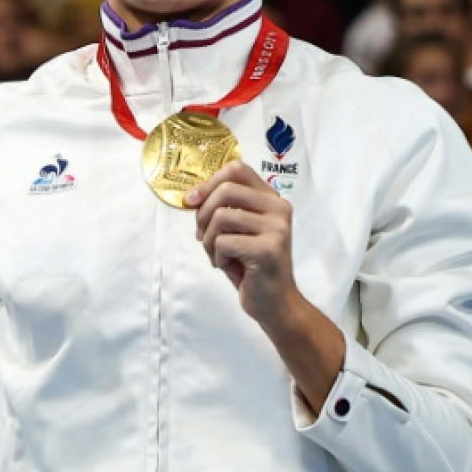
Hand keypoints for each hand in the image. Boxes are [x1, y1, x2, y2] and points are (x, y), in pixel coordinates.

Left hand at [188, 161, 297, 327]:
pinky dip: (216, 256)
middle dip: (203, 213)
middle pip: (226, 189)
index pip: (238, 169)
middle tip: (202, 235)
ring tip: (216, 254)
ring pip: (221, 216)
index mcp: (272, 199)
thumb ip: (223, 208)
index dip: (209, 182)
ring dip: (208, 239)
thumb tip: (192, 196)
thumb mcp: (238, 230)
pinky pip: (223, 242)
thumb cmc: (252, 266)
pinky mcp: (268, 249)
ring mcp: (276, 228)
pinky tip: (227, 265)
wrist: (275, 302)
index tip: (193, 200)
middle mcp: (278, 208)